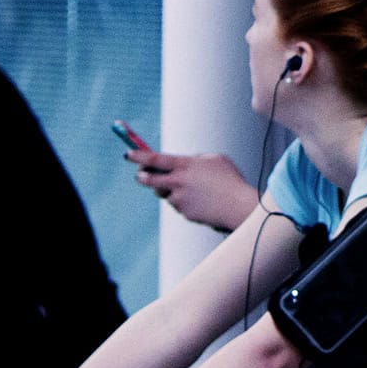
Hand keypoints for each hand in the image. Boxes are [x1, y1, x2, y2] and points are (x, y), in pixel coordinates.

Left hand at [128, 148, 258, 230]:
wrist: (239, 206)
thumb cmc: (230, 180)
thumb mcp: (215, 160)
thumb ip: (195, 160)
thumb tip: (183, 164)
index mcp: (185, 165)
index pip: (155, 158)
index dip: (138, 156)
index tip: (128, 154)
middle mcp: (179, 181)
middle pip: (150, 179)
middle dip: (142, 176)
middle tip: (140, 175)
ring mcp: (180, 199)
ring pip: (167, 194)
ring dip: (173, 191)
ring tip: (196, 191)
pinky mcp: (185, 213)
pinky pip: (180, 206)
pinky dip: (187, 204)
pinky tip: (204, 202)